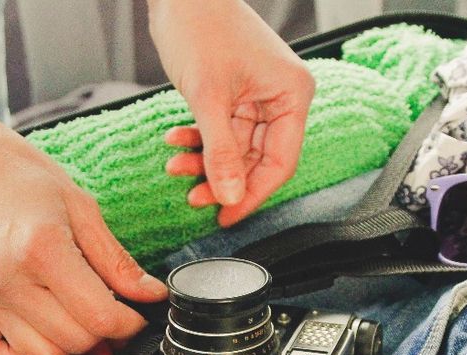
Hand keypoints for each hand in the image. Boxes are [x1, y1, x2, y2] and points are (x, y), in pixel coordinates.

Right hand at [0, 122, 167, 354]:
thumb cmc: (20, 175)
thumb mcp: (80, 206)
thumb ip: (116, 260)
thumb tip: (151, 295)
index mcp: (42, 249)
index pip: (99, 317)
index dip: (128, 324)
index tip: (134, 314)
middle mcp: (9, 280)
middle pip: (75, 342)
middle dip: (103, 335)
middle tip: (110, 314)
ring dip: (68, 346)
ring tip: (76, 318)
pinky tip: (38, 328)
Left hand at [149, 0, 314, 225]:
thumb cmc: (200, 26)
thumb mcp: (208, 97)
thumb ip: (220, 151)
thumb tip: (229, 196)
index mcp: (291, 95)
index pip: (280, 161)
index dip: (253, 194)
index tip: (227, 216)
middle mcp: (281, 97)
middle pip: (257, 158)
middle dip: (222, 177)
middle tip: (194, 197)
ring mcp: (258, 96)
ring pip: (236, 147)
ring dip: (205, 160)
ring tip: (176, 168)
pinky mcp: (236, 93)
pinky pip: (222, 130)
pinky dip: (199, 139)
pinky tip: (175, 141)